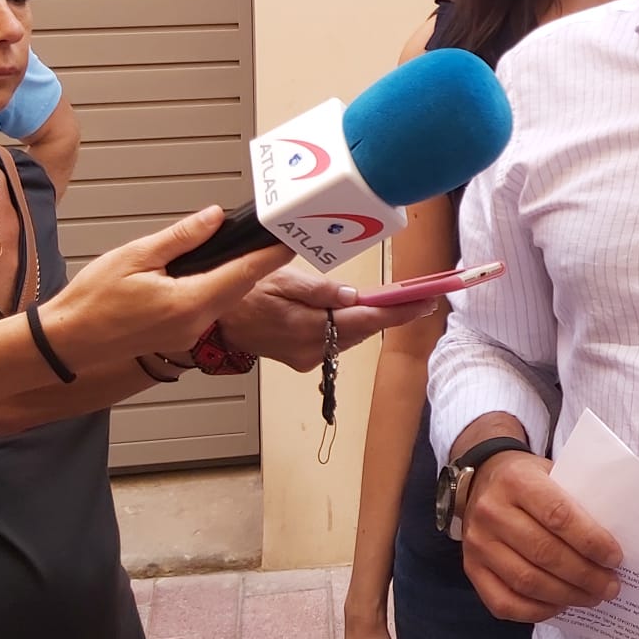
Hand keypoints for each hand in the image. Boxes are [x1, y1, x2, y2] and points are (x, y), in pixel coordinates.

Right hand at [42, 208, 293, 371]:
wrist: (66, 342)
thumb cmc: (92, 300)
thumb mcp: (136, 256)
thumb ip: (182, 237)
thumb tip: (215, 217)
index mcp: (189, 301)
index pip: (245, 273)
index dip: (271, 254)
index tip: (291, 236)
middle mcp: (196, 321)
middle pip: (241, 285)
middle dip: (260, 261)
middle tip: (277, 234)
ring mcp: (189, 331)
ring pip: (227, 297)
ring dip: (241, 273)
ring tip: (254, 246)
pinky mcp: (180, 333)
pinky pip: (210, 305)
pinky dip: (220, 286)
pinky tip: (219, 269)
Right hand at [216, 265, 434, 371]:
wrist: (212, 319)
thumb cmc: (244, 291)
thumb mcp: (280, 279)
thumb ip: (318, 290)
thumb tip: (353, 296)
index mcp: (306, 327)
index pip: (364, 321)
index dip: (398, 313)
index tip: (425, 303)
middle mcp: (309, 349)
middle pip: (362, 332)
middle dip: (392, 315)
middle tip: (422, 298)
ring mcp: (305, 358)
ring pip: (350, 337)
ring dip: (374, 321)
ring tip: (401, 303)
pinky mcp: (301, 358)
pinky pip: (335, 341)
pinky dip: (352, 327)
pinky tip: (362, 313)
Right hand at [457, 451, 621, 622]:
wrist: (482, 480)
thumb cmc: (529, 479)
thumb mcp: (552, 472)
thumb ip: (577, 498)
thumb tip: (614, 540)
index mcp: (517, 481)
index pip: (558, 516)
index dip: (590, 541)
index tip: (615, 558)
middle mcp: (492, 512)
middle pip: (544, 553)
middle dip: (584, 575)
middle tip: (610, 586)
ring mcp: (477, 544)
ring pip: (526, 582)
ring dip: (566, 595)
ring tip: (592, 597)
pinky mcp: (471, 570)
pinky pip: (503, 603)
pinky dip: (536, 611)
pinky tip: (560, 606)